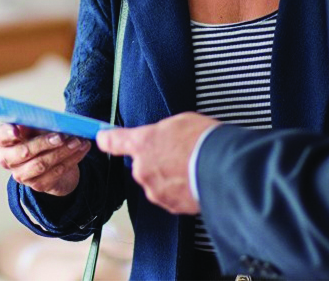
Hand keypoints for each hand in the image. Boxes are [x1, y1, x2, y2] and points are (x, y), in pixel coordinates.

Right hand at [0, 123, 90, 196]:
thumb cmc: (41, 137)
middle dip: (44, 143)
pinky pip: (56, 172)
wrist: (53, 161)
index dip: (8, 133)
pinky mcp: (37, 185)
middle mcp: (7, 159)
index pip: (1, 136)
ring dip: (63, 151)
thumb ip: (38, 122)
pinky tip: (82, 149)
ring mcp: (21, 175)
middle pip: (24, 151)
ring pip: (42, 163)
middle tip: (61, 136)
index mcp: (3, 140)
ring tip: (78, 141)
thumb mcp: (37, 127)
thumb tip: (49, 118)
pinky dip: (71, 159)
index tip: (18, 130)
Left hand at [96, 112, 218, 214]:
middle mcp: (142, 168)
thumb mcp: (179, 122)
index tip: (103, 138)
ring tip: (194, 167)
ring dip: (171, 177)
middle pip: (142, 164)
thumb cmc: (204, 140)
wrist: (225, 169)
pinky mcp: (170, 206)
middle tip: (181, 153)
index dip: (107, 138)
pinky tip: (198, 180)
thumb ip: (162, 133)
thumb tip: (162, 138)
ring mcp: (155, 190)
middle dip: (157, 160)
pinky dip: (182, 190)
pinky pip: (172, 196)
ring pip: (158, 182)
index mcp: (142, 143)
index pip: (113, 140)